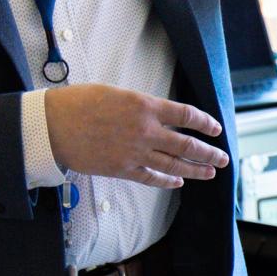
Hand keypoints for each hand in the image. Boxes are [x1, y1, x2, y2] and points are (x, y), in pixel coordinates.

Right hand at [44, 84, 228, 188]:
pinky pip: (151, 178)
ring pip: (174, 165)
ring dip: (195, 171)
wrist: (53, 125)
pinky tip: (177, 182)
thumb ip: (141, 106)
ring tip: (210, 173)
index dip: (205, 123)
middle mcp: (145, 130)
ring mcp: (135, 152)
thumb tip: (157, 115)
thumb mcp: (116, 93)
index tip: (216, 129)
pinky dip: (167, 181)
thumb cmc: (79, 103)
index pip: (186, 115)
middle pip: (187, 145)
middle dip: (209, 153)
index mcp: (145, 105)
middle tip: (224, 158)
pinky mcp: (122, 169)